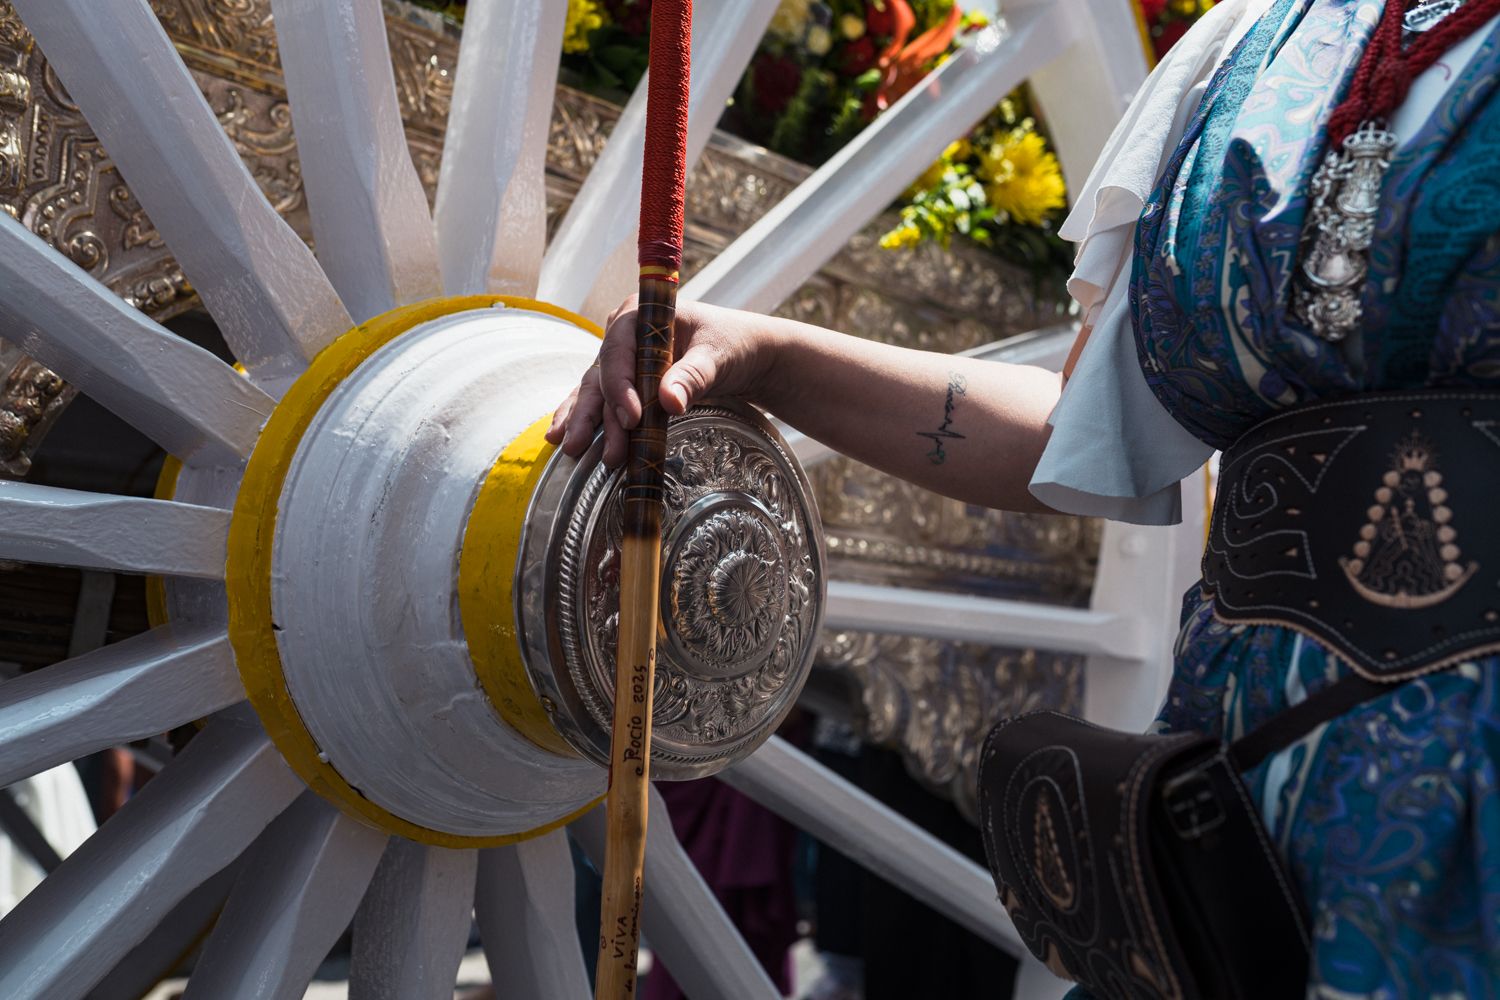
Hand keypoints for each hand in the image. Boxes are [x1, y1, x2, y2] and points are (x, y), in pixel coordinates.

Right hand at [545, 297, 778, 466]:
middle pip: (601, 374)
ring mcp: (622, 359)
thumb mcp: (717, 357)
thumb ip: (692, 376)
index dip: (620, 386)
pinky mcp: (625, 382)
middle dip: (592, 412)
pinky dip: (585, 419)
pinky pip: (599, 401)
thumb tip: (668, 401)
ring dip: (585, 422)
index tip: (632, 419)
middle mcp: (623, 334)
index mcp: (642, 314)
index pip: (619, 350)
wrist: (745, 355)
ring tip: (572, 450)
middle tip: (581, 446)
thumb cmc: (732, 345)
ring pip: (596, 392)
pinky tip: (562, 439)